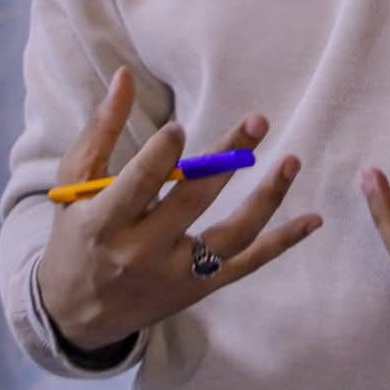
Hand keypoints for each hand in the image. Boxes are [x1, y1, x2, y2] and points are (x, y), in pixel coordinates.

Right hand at [36, 67, 321, 353]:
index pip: (139, 186)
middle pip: (192, 202)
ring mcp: (178, 274)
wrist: (78, 314)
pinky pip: (249, 264)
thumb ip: (101, 130)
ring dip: (267, 199)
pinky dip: (282, 243)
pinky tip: (313, 219)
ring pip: (231, 236)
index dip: (161, 156)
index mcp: (105, 224)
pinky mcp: (202, 287)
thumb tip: (124, 76)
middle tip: (257, 121)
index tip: (180, 127)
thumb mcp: (75, 184)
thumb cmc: (76, 235)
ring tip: (291, 160)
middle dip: (226, 160)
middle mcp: (143, 253)